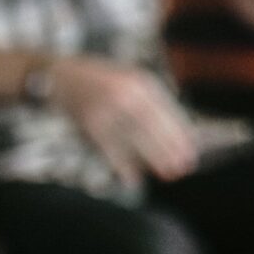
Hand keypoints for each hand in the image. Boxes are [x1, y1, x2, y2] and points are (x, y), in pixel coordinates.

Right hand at [49, 57, 198, 184]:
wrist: (60, 75)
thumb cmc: (104, 81)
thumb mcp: (133, 81)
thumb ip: (152, 102)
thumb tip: (178, 130)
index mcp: (141, 82)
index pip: (167, 111)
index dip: (180, 132)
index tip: (192, 150)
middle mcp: (126, 93)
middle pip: (154, 126)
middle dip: (171, 148)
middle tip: (185, 167)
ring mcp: (107, 108)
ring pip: (134, 138)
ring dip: (153, 158)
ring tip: (169, 174)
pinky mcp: (89, 123)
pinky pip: (110, 147)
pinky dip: (122, 164)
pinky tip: (134, 179)